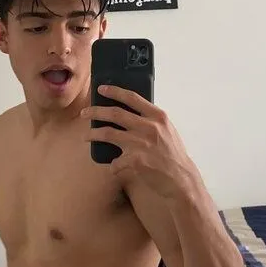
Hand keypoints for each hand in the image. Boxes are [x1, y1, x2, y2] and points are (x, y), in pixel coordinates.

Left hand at [83, 86, 197, 195]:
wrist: (180, 177)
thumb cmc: (173, 153)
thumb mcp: (167, 129)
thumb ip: (151, 119)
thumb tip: (129, 111)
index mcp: (157, 116)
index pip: (132, 97)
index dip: (114, 91)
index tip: (101, 89)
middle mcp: (148, 127)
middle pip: (115, 114)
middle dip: (96, 112)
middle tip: (84, 113)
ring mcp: (140, 143)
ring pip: (108, 134)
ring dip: (94, 134)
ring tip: (86, 136)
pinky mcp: (135, 161)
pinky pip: (115, 161)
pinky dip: (112, 164)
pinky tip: (113, 166)